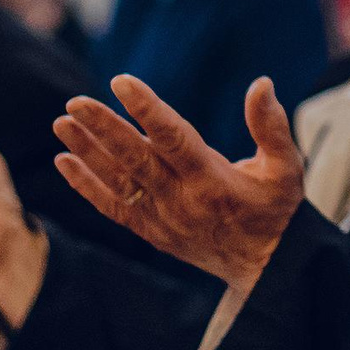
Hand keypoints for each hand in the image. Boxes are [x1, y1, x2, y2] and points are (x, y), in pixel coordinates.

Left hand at [53, 75, 303, 288]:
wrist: (264, 267)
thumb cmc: (276, 209)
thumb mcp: (286, 168)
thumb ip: (271, 126)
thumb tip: (261, 83)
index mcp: (214, 181)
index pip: (174, 139)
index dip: (147, 109)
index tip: (122, 82)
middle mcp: (183, 201)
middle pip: (136, 160)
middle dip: (104, 129)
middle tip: (75, 102)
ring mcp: (163, 219)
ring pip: (118, 183)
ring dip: (88, 153)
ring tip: (63, 123)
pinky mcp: (151, 232)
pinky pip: (112, 208)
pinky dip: (86, 186)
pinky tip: (65, 161)